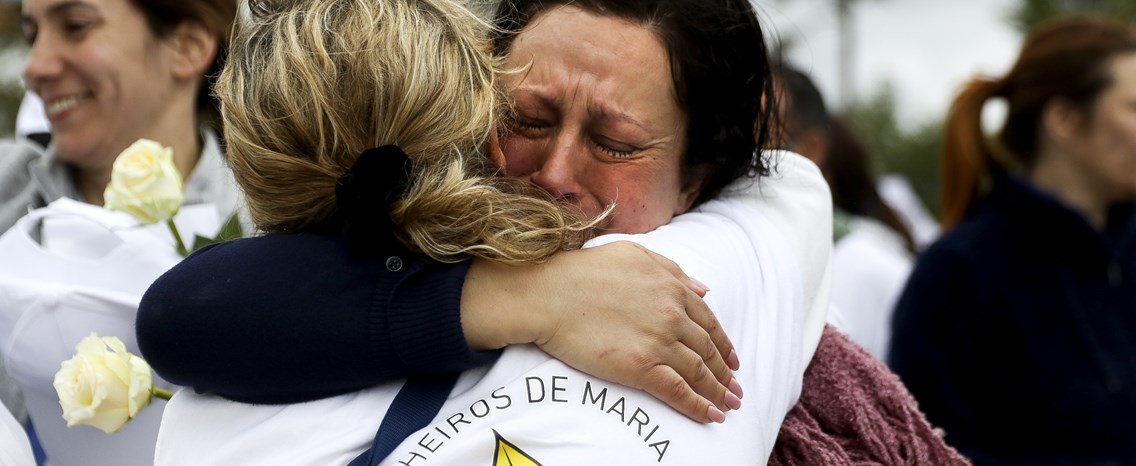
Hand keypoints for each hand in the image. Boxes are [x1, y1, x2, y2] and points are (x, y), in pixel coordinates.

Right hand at [461, 241, 742, 422]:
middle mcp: (672, 315)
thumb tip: (703, 289)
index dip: (723, 343)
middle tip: (735, 388)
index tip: (731, 358)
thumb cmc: (582, 271)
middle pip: (708, 349)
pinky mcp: (641, 368)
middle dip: (725, 371)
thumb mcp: (633, 254)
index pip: (708, 321)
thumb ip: (671, 270)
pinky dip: (699, 405)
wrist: (549, 294)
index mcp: (671, 287)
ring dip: (718, 392)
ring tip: (729, 405)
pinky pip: (679, 391)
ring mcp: (659, 342)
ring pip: (699, 372)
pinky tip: (711, 415)